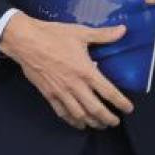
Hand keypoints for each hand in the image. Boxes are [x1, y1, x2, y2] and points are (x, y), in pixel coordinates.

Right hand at [0, 13, 133, 129]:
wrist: (26, 41)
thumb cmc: (54, 35)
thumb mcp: (80, 33)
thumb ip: (103, 35)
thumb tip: (123, 30)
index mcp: (86, 71)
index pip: (108, 92)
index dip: (120, 102)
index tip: (128, 108)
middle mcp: (75, 86)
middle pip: (95, 109)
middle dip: (108, 119)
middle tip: (114, 122)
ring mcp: (61, 92)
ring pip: (80, 115)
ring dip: (92, 122)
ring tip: (100, 125)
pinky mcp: (49, 95)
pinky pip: (63, 113)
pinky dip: (72, 120)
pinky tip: (78, 122)